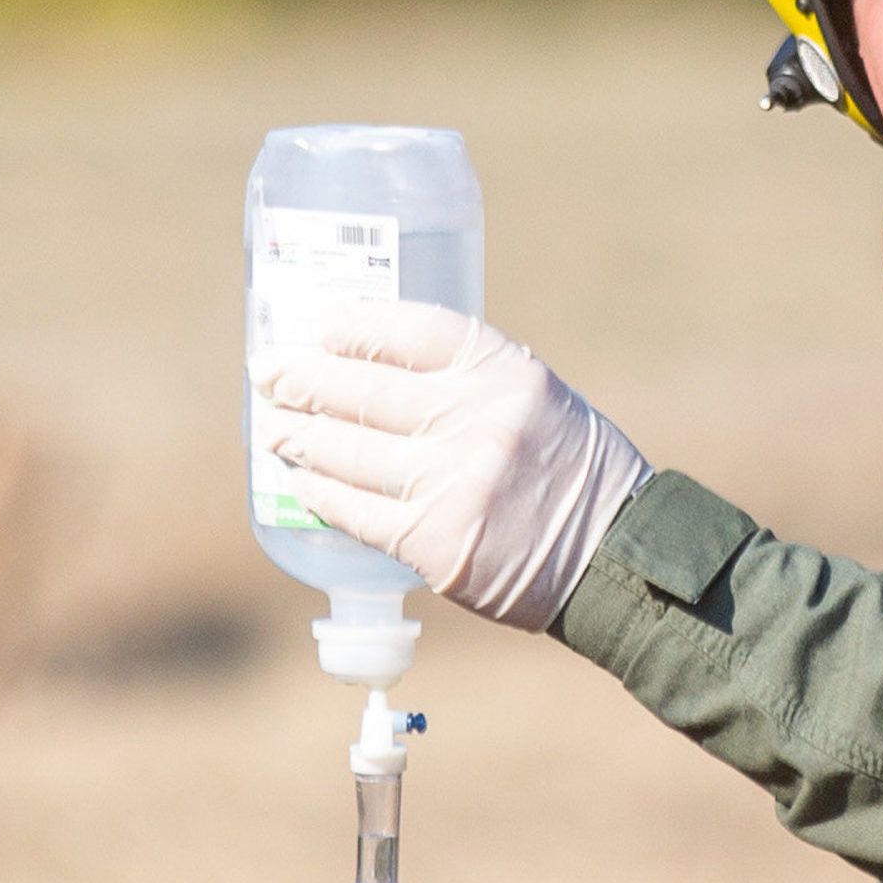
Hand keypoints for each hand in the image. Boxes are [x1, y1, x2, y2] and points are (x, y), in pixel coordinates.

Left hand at [260, 300, 653, 633]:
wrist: (613, 557)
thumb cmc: (571, 471)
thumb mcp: (536, 399)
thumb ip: (467, 382)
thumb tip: (368, 369)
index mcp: (504, 373)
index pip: (410, 330)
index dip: (352, 325)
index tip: (315, 325)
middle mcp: (476, 422)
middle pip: (365, 391)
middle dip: (304, 380)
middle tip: (268, 372)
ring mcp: (452, 484)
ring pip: (349, 453)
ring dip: (300, 438)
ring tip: (275, 428)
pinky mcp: (436, 543)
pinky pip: (357, 513)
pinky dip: (322, 495)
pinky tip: (302, 482)